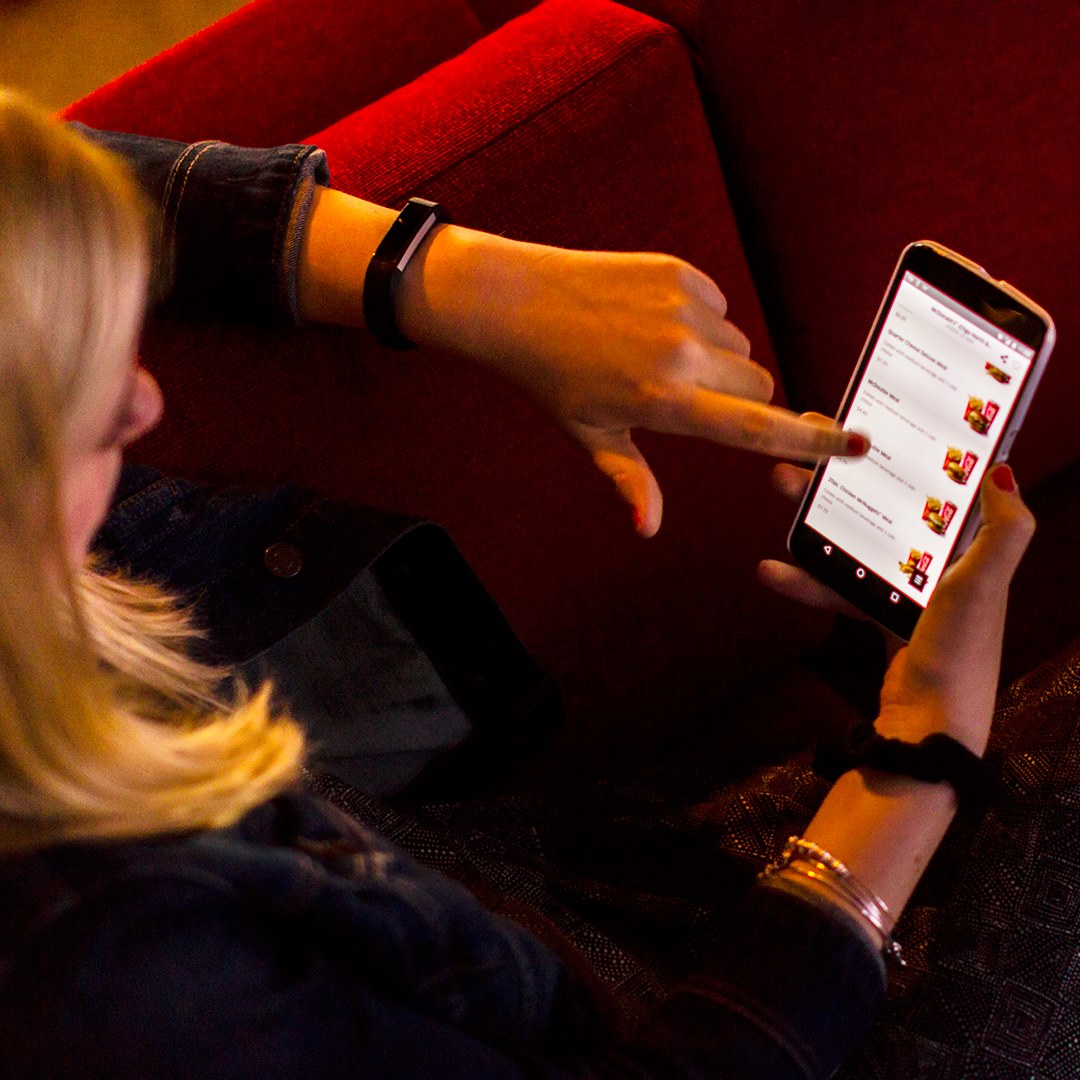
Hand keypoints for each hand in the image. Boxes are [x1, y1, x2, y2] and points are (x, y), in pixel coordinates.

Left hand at [400, 233, 867, 536]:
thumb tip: (648, 528)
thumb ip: (631, 479)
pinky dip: (700, 319)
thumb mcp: (591, 435)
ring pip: (739, 347)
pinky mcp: (679, 272)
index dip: (811, 441)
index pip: (756, 429)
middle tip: (686, 395)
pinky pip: (720, 306)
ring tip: (655, 354)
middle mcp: (683, 355)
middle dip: (738, 398)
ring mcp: (683, 309)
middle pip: (758, 386)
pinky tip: (651, 321)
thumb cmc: (553, 379)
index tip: (854, 445)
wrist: (518, 303)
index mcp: (666, 403)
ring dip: (717, 358)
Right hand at [761, 453, 1034, 749]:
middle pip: (888, 506)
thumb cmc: (960, 651)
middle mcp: (942, 566)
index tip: (877, 423)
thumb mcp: (985, 583)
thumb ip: (1005, 530)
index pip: (939, 488)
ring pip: (857, 540)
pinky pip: (840, 588)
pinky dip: (809, 582)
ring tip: (783, 491)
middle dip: (848, 476)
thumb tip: (1004, 471)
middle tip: (812, 448)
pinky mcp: (881, 617)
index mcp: (971, 551)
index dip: (910, 453)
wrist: (926, 724)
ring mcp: (909, 591)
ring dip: (818, 519)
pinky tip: (774, 572)